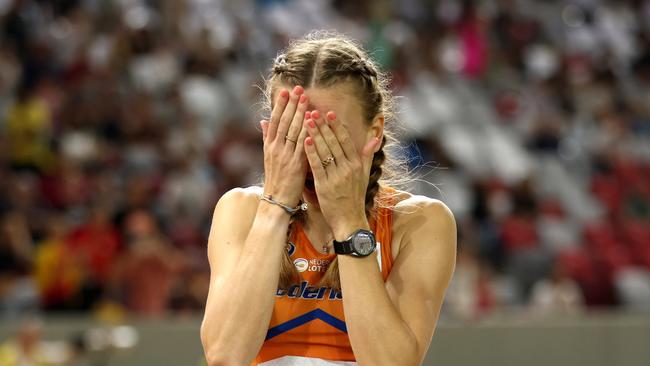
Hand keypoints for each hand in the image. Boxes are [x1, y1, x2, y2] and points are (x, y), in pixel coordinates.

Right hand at [260, 85, 309, 206]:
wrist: (276, 201)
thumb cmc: (275, 180)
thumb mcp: (268, 157)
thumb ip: (267, 138)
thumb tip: (262, 121)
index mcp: (269, 146)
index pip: (274, 121)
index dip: (280, 105)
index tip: (285, 91)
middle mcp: (276, 149)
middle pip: (284, 122)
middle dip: (291, 104)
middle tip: (298, 88)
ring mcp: (285, 156)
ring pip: (293, 130)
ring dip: (299, 113)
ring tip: (306, 98)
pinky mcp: (296, 165)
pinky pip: (303, 145)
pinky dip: (307, 132)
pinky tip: (313, 121)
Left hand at [303, 111, 380, 239]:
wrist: (350, 221)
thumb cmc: (355, 198)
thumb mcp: (364, 176)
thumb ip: (367, 156)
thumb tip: (375, 138)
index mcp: (356, 164)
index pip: (346, 140)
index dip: (337, 126)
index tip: (329, 113)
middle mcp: (347, 168)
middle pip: (334, 142)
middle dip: (323, 126)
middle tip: (313, 111)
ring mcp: (336, 177)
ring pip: (325, 151)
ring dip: (315, 134)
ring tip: (307, 121)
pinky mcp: (325, 186)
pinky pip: (317, 166)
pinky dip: (311, 152)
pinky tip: (305, 141)